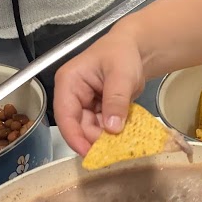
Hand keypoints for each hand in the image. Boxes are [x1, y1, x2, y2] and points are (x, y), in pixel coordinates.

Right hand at [52, 25, 147, 154]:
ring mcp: (85, 103)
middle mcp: (73, 95)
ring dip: (105, 138)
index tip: (88, 153)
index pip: (65, 115)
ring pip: (90, 129)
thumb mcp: (121, 75)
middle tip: (114, 151)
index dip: (74, 136)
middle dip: (94, 139)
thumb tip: (112, 128)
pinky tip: (124, 137)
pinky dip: (112, 133)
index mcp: (69, 82)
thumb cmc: (123, 53)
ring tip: (123, 145)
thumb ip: (116, 101)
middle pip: (78, 126)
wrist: (136, 49)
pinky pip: (102, 126)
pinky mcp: (97, 109)